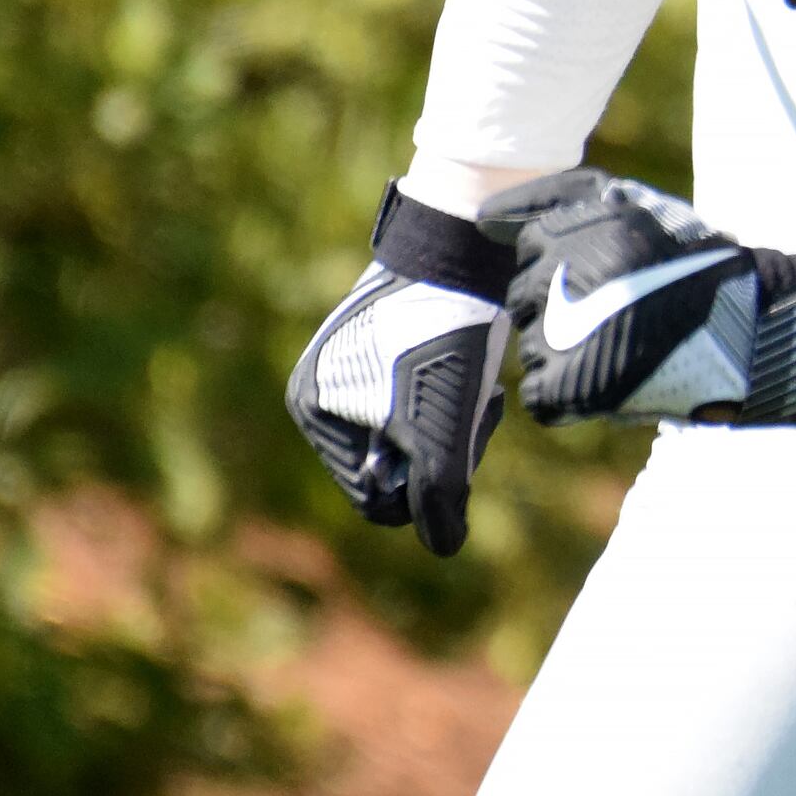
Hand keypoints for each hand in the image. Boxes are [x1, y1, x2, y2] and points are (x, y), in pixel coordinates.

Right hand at [285, 184, 515, 555]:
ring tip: (482, 391)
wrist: (463, 249)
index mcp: (312, 407)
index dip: (423, 491)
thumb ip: (437, 494)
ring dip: (452, 423)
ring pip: (415, 428)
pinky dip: (457, 392)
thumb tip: (444, 546)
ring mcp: (358, 357)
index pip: (370, 493)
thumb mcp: (439, 429)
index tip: (460, 454)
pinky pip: (427, 392)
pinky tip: (483, 374)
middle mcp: (324, 383)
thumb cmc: (445, 340)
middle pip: (393, 461)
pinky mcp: (397, 335)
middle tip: (479, 414)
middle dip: (440, 453)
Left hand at [483, 170, 795, 427]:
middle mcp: (568, 279)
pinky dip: (570, 391)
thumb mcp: (642, 208)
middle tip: (623, 311)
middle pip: (529, 294)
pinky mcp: (569, 387)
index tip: (615, 273)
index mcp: (584, 231)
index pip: (535, 245)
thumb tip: (482, 218)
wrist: (749, 336)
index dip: (573, 261)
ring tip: (626, 343)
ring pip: (534, 342)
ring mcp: (563, 336)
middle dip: (565, 303)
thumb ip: (565, 199)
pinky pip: (541, 392)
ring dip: (568, 347)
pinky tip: (614, 375)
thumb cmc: (695, 266)